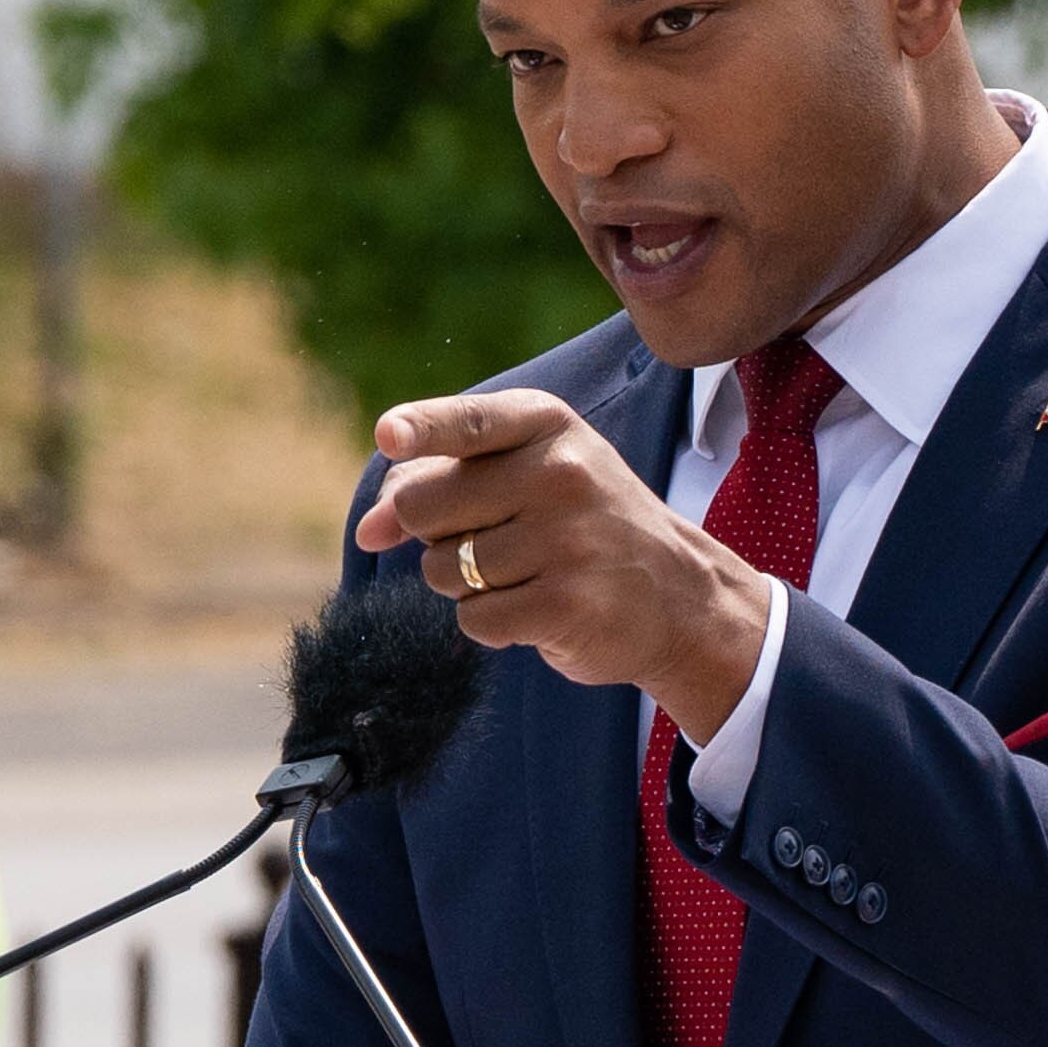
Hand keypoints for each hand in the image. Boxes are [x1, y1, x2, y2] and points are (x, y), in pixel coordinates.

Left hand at [352, 388, 779, 737]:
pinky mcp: (567, 603)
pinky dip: (489, 624)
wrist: (679, 596)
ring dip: (464, 585)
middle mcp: (561, 473)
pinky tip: (535, 610)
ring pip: (442, 569)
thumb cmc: (581, 526)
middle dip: (434, 534)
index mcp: (547, 425)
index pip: (469, 422)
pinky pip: (474, 618)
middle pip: (424, 506)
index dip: (420, 430)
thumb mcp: (525, 478)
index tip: (387, 436)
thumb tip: (368, 530)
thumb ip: (439, 484)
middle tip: (491, 539)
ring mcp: (567, 539)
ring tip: (525, 575)